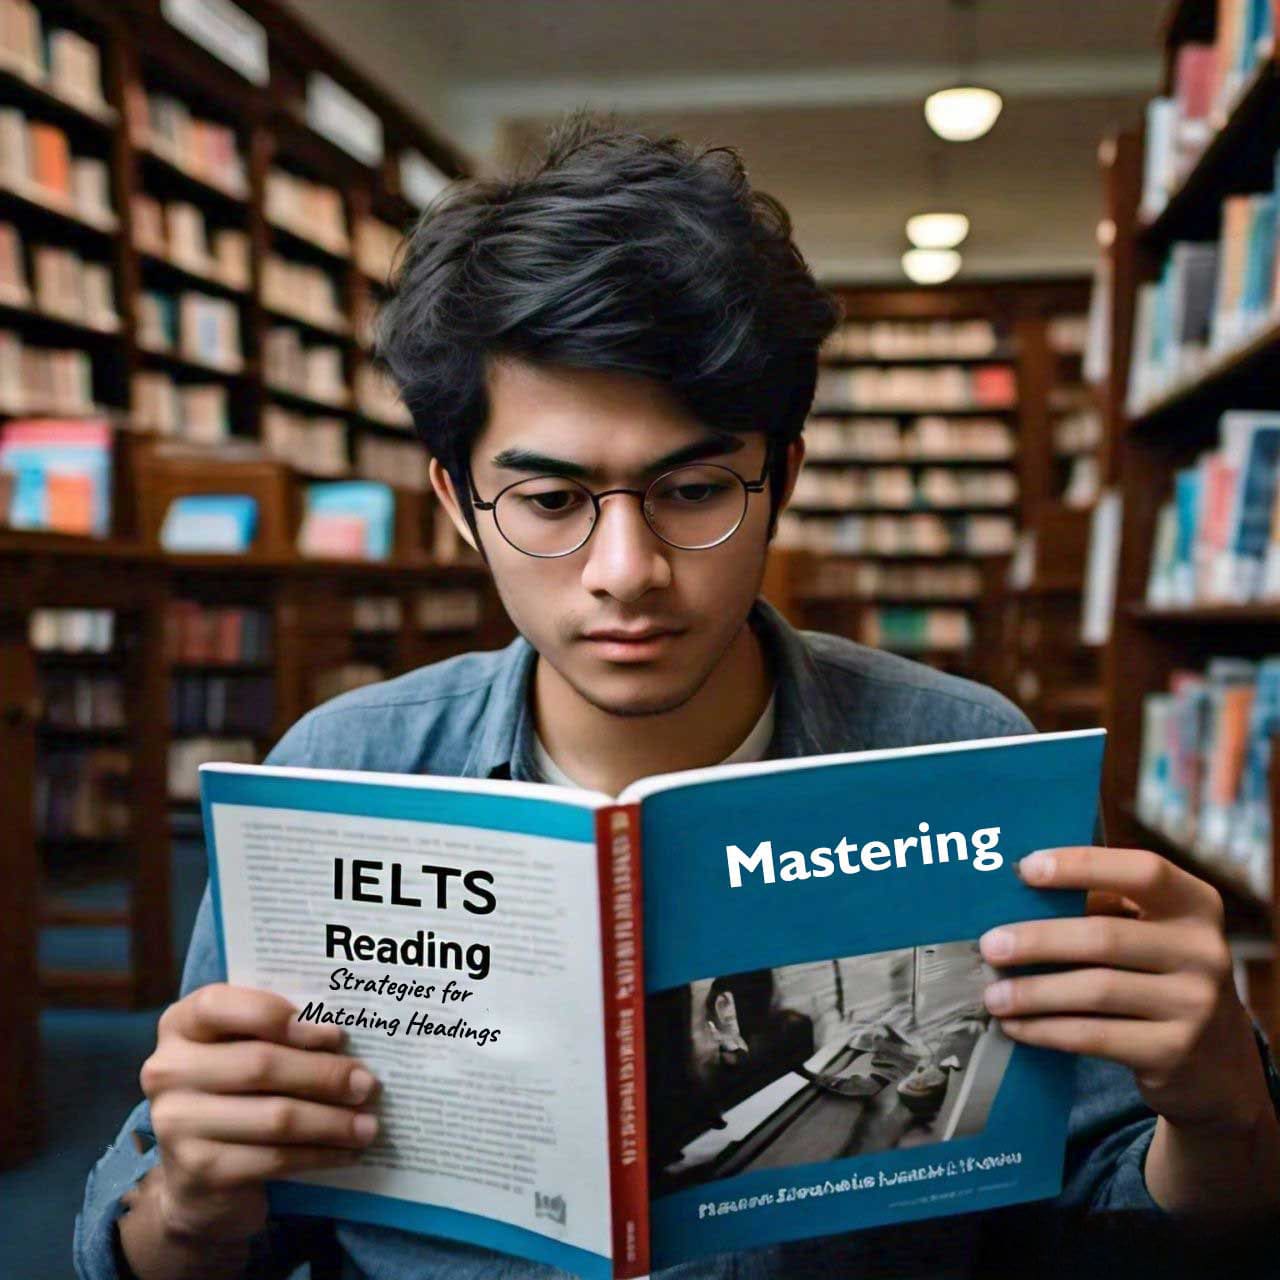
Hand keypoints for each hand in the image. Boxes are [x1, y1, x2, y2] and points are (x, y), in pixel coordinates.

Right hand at [138, 983, 379, 1243]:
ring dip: (332, 1121)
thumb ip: (278, 1030)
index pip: (219, 1005)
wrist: (197, 1177)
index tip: (333, 1033)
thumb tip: (346, 1036)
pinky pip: (273, 1159)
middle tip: (368, 1083)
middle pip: (260, 1064)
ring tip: (369, 1124)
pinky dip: (319, 1154)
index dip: (276, 1015)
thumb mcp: (245, 1048)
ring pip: (275, 1116)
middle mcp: (167, 1071)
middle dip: (325, 1074)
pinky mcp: (197, 1170)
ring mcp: (176, 1124)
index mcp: (180, 1024)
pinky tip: (347, 1151)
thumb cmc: (237, 1090)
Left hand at [977, 847, 1267, 1134]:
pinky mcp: (1174, 1053)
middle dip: (1038, 940)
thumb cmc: (1156, 970)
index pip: (1143, 872)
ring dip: (1033, 992)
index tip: (1024, 868)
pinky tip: (1015, 1026)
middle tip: (989, 946)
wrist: (1214, 1058)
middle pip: (1105, 937)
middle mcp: (1204, 951)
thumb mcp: (1148, 931)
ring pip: (1096, 991)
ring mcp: (1195, 1005)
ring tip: (992, 995)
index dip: (1081, 866)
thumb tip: (1011, 895)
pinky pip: (1096, 1036)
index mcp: (1196, 904)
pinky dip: (1046, 1030)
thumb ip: (1100, 907)